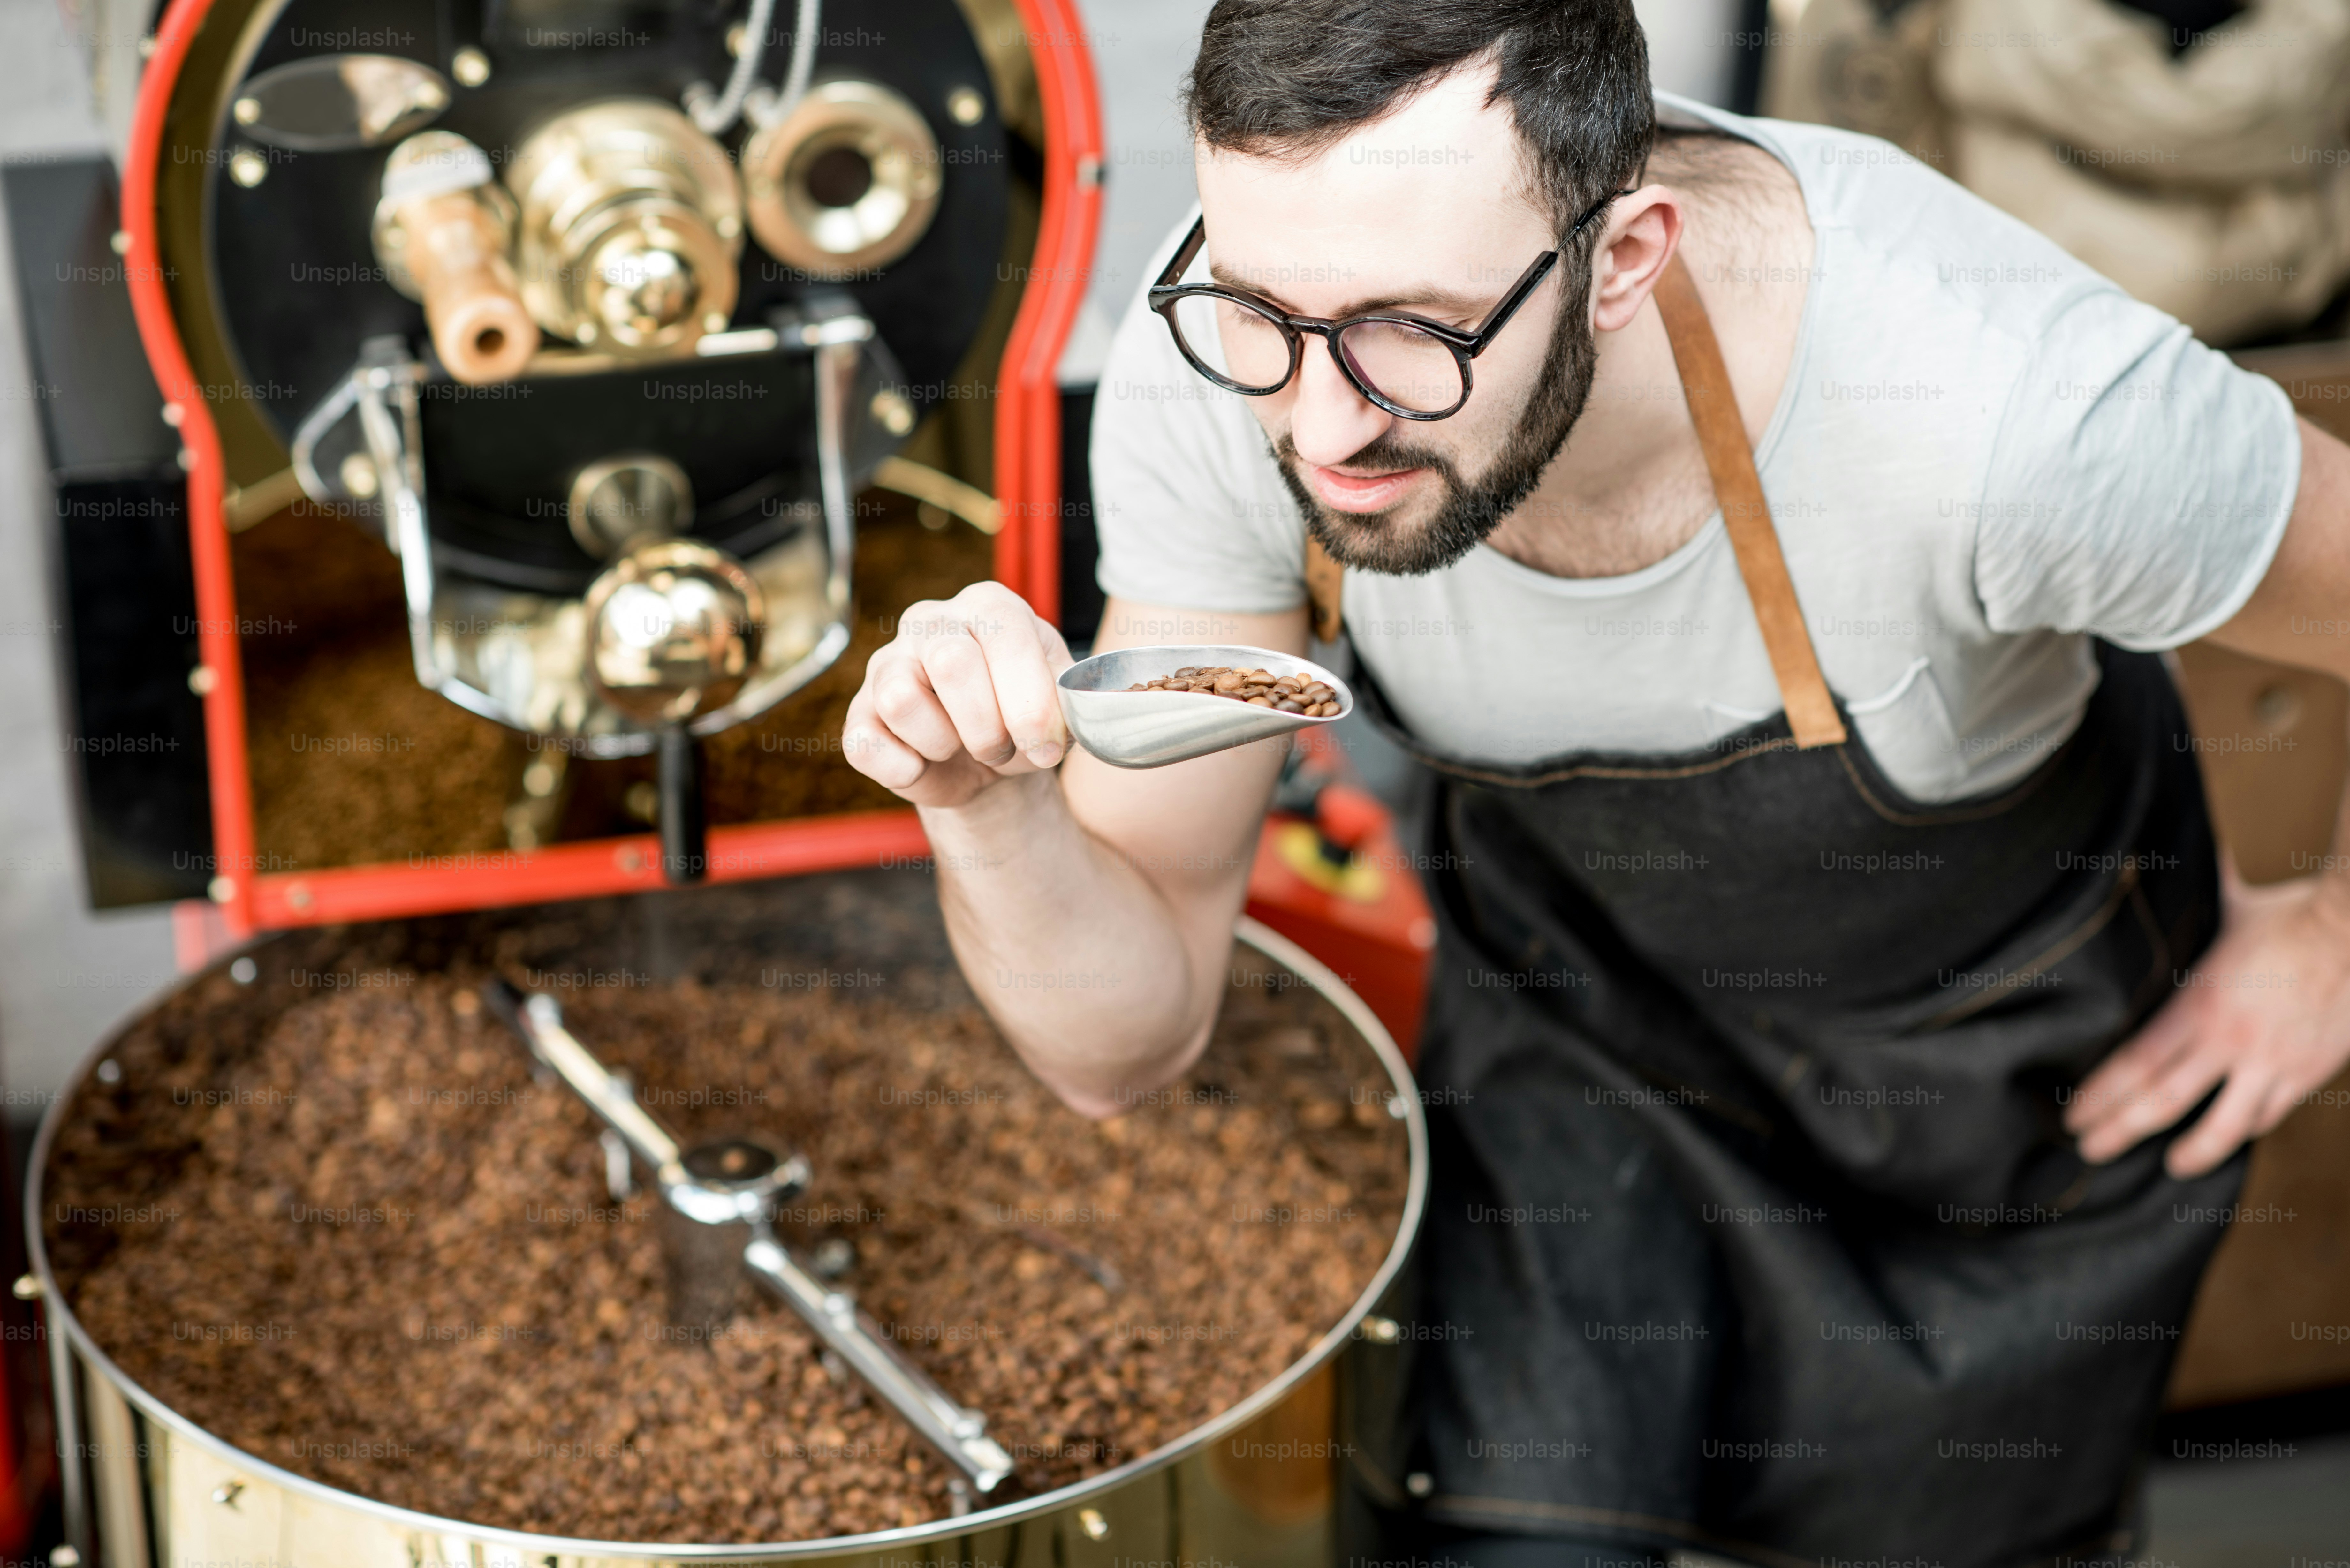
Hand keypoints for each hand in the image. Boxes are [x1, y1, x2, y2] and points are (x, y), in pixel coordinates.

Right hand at [842, 582, 1073, 808]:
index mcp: (989, 607)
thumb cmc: (1025, 718)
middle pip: (951, 663)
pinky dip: (906, 769)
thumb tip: (1050, 732)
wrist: (989, 761)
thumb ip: (1069, 705)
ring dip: (945, 744)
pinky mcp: (858, 714)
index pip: (1005, 638)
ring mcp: (887, 665)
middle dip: (987, 727)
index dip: (1028, 703)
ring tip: (962, 747)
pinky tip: (925, 764)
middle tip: (1003, 748)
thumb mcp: (1062, 705)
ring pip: (901, 700)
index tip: (1047, 749)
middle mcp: (930, 621)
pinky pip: (866, 744)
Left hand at [2067, 854, 2349, 1177]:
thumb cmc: (2290, 915)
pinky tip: (2229, 1138)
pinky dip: (2244, 1131)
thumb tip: (2141, 854)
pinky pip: (2269, 1113)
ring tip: (2169, 1166)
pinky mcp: (2308, 1072)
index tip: (2074, 1116)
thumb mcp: (2226, 908)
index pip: (2135, 1064)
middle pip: (2163, 1101)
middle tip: (2090, 1150)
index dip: (2101, 1096)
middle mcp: (2230, 1041)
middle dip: (2121, 1131)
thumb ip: (2187, 898)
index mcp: (2200, 1004)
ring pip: (2223, 1126)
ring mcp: (2272, 1063)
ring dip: (2191, 1151)